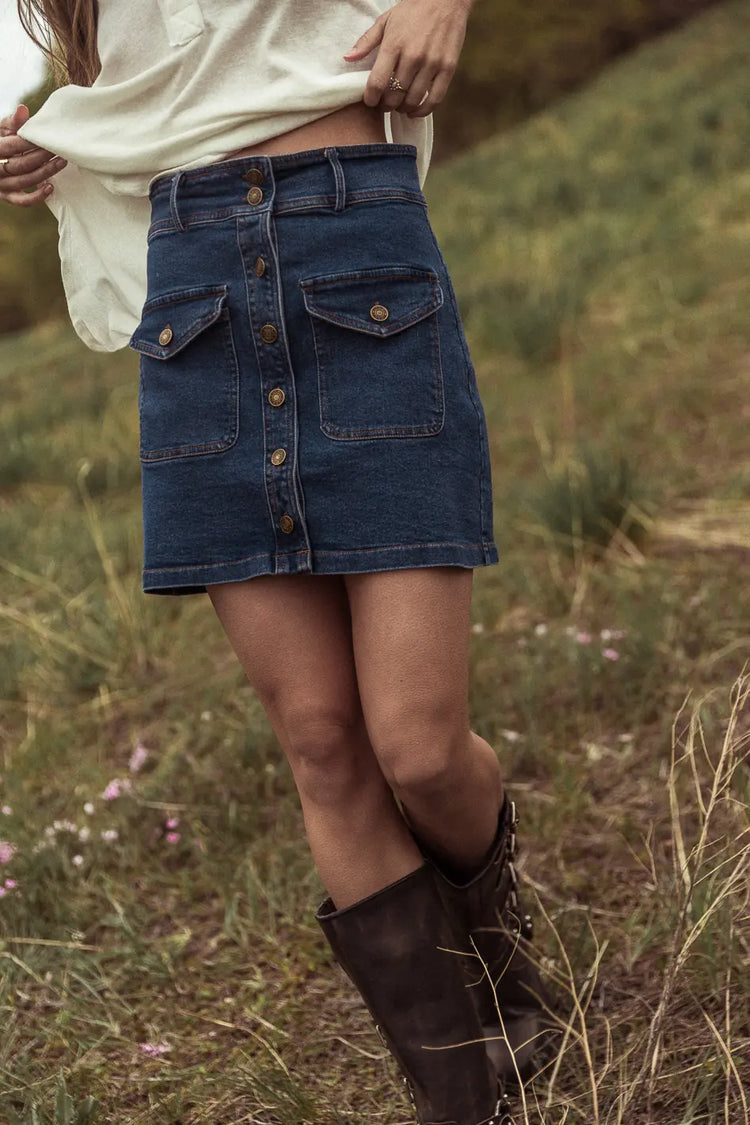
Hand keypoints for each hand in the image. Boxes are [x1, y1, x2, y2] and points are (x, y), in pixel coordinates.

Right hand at [0, 104, 67, 206]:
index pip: (11, 147)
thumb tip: (23, 109)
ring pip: (24, 181)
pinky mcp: (7, 196)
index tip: (46, 138)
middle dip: (41, 157)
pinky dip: (37, 196)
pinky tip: (51, 187)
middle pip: (20, 165)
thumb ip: (13, 121)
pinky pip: (22, 201)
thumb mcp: (2, 129)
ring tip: (61, 162)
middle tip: (58, 149)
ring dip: (45, 173)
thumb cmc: (1, 140)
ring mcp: (0, 184)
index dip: (28, 143)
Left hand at [343, 0, 471, 117]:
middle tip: (384, 105)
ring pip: (413, 100)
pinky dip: (423, 110)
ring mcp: (432, 63)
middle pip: (394, 96)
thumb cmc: (412, 10)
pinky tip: (414, 111)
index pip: (377, 83)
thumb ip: (366, 41)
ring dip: (403, 109)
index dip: (370, 99)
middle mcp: (413, 56)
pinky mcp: (448, 68)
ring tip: (399, 106)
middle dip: (386, 106)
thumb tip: (348, 58)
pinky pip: (435, 99)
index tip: (370, 102)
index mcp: (394, 44)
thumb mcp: (386, 21)